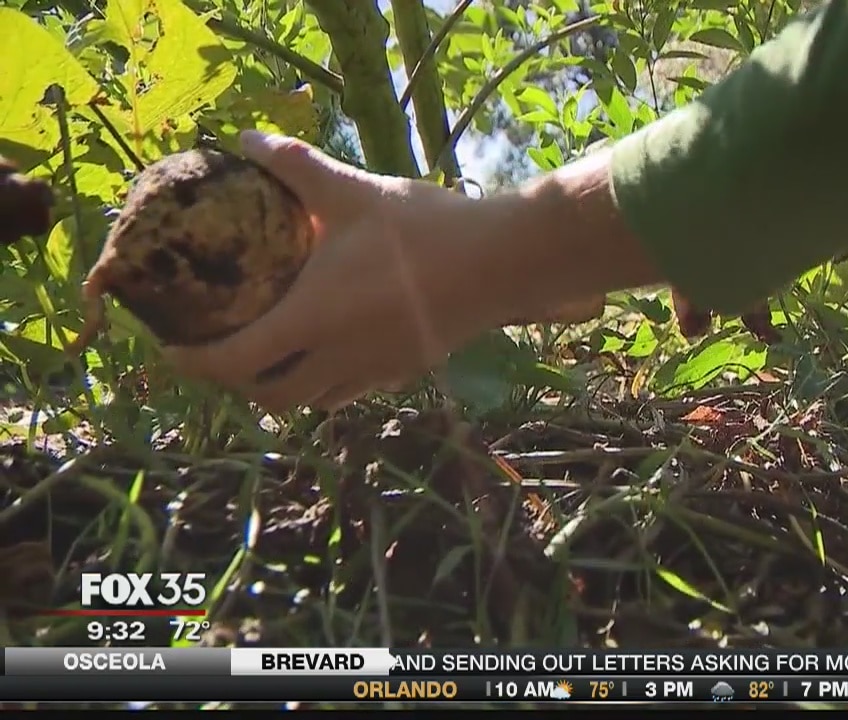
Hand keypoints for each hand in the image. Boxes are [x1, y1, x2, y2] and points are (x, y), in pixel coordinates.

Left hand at [165, 130, 478, 412]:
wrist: (501, 261)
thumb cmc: (424, 228)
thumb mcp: (354, 190)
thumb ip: (296, 167)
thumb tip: (244, 138)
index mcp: (314, 318)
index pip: (236, 362)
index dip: (195, 363)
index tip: (173, 347)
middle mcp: (339, 357)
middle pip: (272, 399)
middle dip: (238, 385)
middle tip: (222, 352)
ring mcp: (376, 370)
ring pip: (315, 401)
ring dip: (284, 388)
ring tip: (273, 356)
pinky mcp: (407, 369)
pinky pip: (353, 390)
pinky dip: (328, 382)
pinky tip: (334, 349)